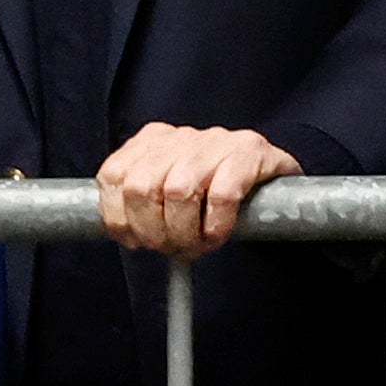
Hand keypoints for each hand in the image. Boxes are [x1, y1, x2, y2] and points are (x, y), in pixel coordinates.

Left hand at [96, 125, 300, 258]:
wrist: (272, 173)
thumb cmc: (214, 187)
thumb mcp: (169, 191)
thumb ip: (141, 205)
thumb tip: (125, 236)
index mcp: (153, 141)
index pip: (113, 176)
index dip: (120, 218)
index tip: (136, 241)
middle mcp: (180, 137)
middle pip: (141, 187)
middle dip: (152, 231)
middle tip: (170, 248)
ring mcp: (216, 142)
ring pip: (178, 191)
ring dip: (184, 232)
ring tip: (196, 246)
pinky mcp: (249, 153)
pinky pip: (222, 194)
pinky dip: (216, 224)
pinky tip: (218, 234)